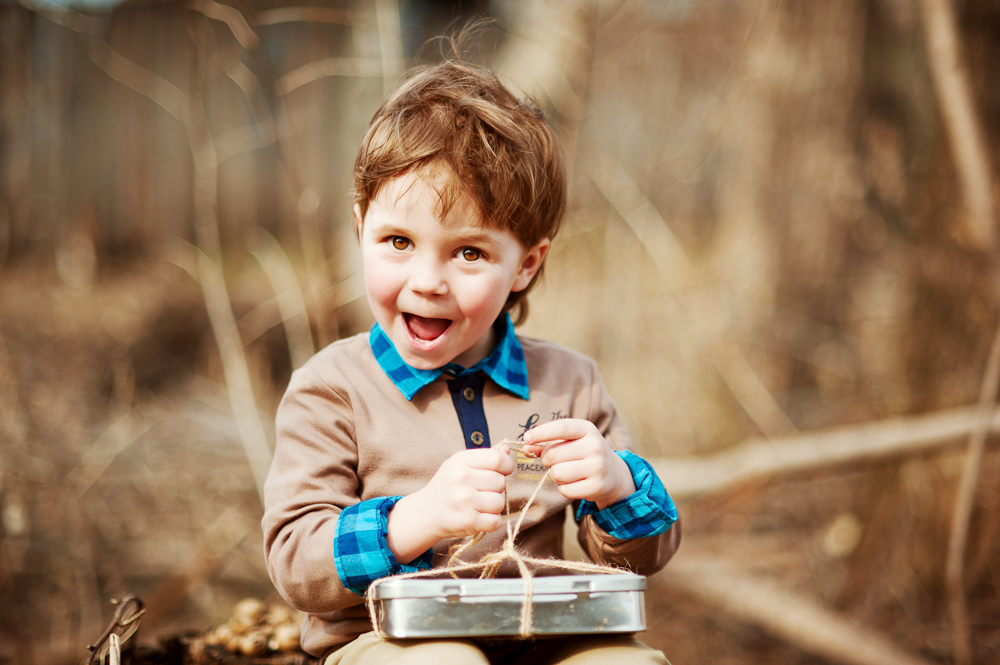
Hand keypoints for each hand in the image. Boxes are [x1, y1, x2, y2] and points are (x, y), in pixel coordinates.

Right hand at [387, 443, 513, 562]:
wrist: (425, 512)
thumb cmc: (448, 485)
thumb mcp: (461, 465)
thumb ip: (486, 457)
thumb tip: (507, 450)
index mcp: (461, 460)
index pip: (498, 460)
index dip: (506, 466)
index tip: (502, 471)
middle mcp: (462, 479)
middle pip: (501, 482)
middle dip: (496, 488)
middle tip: (481, 491)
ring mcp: (464, 501)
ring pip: (499, 502)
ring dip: (494, 506)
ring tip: (480, 504)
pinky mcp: (468, 521)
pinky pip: (496, 521)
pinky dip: (491, 521)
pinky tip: (480, 517)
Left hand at [520, 419, 634, 509]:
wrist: (614, 474)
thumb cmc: (585, 454)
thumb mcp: (571, 442)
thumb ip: (548, 443)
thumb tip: (526, 447)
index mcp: (588, 429)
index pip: (561, 428)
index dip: (541, 433)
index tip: (526, 438)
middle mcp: (595, 446)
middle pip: (552, 455)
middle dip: (547, 460)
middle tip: (557, 461)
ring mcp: (598, 467)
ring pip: (557, 473)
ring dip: (556, 475)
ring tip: (568, 472)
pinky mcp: (596, 487)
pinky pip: (565, 490)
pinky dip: (564, 488)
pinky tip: (575, 483)